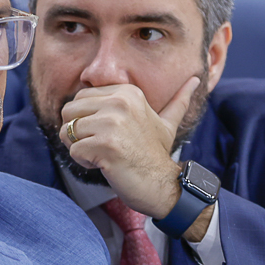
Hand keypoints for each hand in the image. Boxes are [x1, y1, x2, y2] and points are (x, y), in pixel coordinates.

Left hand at [61, 78, 199, 218]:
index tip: (111, 135)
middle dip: (77, 132)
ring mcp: (112, 123)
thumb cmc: (157, 155)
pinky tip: (106, 165)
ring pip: (67, 131)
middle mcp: (120, 103)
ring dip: (80, 148)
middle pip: (68, 111)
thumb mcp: (167, 122)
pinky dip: (84, 162)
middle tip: (102, 146)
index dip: (87, 120)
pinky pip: (73, 151)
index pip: (79, 97)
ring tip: (105, 155)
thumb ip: (177, 101)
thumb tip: (197, 79)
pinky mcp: (105, 145)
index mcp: (127, 93)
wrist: (163, 185)